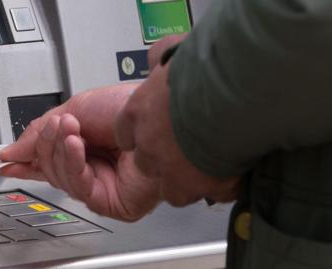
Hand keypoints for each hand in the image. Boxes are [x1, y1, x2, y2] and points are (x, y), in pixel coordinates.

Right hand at [0, 84, 159, 220]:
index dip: (24, 159)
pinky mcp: (111, 202)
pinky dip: (74, 164)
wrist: (158, 114)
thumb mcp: (75, 108)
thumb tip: (12, 150)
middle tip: (57, 126)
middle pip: (50, 168)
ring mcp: (101, 186)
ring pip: (61, 179)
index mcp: (84, 146)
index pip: (48, 159)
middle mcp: (92, 167)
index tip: (4, 158)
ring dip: (61, 150)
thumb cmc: (128, 108)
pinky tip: (77, 145)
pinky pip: (80, 188)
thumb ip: (41, 130)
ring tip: (70, 128)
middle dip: (47, 144)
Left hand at [115, 44, 238, 206]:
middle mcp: (149, 146)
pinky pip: (212, 193)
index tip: (154, 131)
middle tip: (187, 146)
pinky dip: (222, 185)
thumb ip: (159, 60)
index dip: (140, 133)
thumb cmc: (205, 68)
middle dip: (164, 159)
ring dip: (189, 179)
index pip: (125, 133)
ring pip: (173, 188)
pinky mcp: (204, 185)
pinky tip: (235, 169)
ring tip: (209, 163)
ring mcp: (173, 170)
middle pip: (146, 163)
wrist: (235, 91)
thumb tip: (157, 59)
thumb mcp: (172, 52)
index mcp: (137, 114)